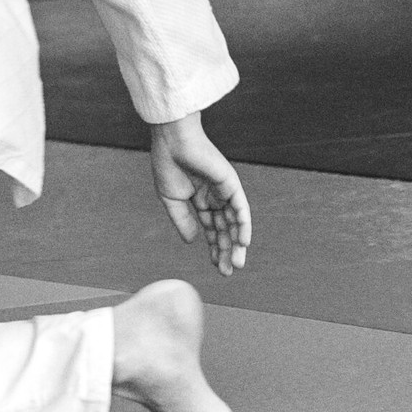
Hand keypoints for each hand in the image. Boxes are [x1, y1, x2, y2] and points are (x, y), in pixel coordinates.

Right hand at [147, 112, 250, 275]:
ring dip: (237, 243)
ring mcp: (225, 191)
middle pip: (225, 229)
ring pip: (234, 222)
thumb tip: (192, 241)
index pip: (212, 229)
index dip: (215, 247)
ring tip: (237, 263)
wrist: (172, 141)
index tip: (216, 266)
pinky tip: (244, 242)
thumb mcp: (171, 198)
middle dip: (227, 250)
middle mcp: (216, 197)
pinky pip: (241, 208)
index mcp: (200, 200)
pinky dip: (243, 225)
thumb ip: (182, 220)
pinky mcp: (232, 184)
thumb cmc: (167, 164)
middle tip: (228, 271)